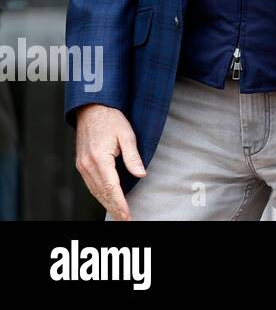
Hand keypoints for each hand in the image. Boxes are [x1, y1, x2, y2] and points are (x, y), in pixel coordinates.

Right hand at [74, 104, 145, 220]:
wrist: (92, 108)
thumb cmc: (111, 119)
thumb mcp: (127, 135)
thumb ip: (133, 157)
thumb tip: (141, 175)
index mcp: (99, 158)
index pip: (111, 187)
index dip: (120, 203)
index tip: (127, 214)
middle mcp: (87, 165)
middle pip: (101, 193)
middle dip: (114, 207)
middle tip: (125, 219)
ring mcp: (82, 165)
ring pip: (94, 191)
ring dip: (106, 203)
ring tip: (118, 214)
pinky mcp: (81, 164)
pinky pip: (90, 184)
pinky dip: (99, 194)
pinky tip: (107, 199)